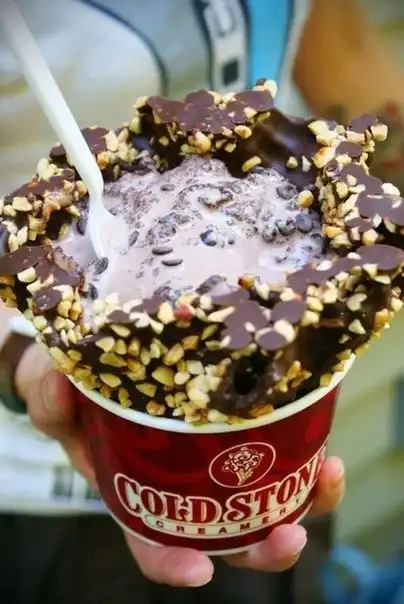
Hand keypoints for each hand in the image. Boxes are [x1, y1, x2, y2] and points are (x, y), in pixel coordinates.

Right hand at [17, 343, 344, 586]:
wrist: (105, 362)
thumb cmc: (76, 388)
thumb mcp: (53, 393)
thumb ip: (51, 397)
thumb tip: (60, 383)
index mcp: (136, 492)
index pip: (153, 542)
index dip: (172, 563)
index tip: (197, 568)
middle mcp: (183, 486)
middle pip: (229, 535)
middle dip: (264, 546)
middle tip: (289, 535)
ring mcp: (215, 459)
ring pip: (265, 498)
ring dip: (304, 499)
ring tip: (328, 474)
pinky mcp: (240, 427)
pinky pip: (280, 450)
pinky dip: (306, 452)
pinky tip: (323, 438)